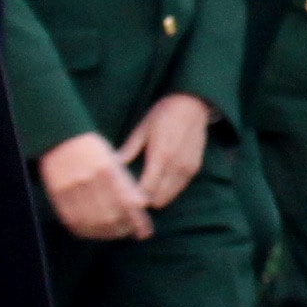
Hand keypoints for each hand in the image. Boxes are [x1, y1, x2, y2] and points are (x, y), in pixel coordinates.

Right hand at [37, 131, 149, 240]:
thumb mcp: (112, 159)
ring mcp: (71, 190)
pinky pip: (74, 222)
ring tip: (115, 232)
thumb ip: (125, 182)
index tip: (145, 231)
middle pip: (110, 217)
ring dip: (107, 233)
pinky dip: (88, 231)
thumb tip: (141, 205)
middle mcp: (89, 181)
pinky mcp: (58, 197)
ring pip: (93, 223)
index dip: (137, 221)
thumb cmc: (92, 148)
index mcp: (106, 169)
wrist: (60, 138)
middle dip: (123, 228)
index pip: (126, 203)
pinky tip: (96, 231)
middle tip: (129, 230)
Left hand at [119, 90, 215, 209]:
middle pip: (158, 197)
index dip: (134, 197)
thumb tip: (111, 165)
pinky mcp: (194, 169)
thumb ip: (129, 149)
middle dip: (144, 200)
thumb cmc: (164, 115)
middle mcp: (176, 166)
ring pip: (169, 196)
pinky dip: (168, 191)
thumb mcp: (142, 129)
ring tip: (143, 193)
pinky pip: (179, 189)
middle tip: (131, 197)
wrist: (192, 106)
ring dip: (156, 197)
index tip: (123, 197)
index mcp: (160, 155)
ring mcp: (187, 169)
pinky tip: (158, 185)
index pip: (147, 189)